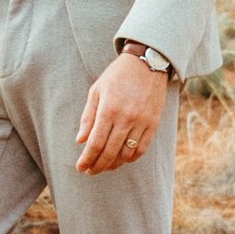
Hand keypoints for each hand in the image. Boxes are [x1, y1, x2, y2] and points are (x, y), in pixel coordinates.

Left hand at [73, 49, 169, 173]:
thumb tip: (80, 140)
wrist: (147, 63)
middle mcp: (126, 118)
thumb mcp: (97, 90)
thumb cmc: (117, 76)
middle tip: (90, 171)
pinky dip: (131, 158)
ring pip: (126, 154)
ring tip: (104, 166)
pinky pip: (142, 148)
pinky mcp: (154, 124)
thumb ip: (88, 116)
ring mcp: (142, 122)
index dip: (87, 159)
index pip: (95, 143)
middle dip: (98, 166)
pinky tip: (122, 159)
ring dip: (114, 164)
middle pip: (110, 152)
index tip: (80, 167)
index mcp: (109, 109)